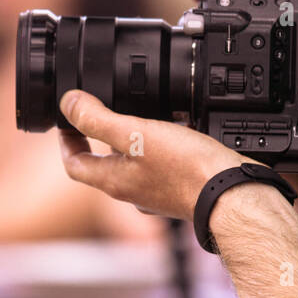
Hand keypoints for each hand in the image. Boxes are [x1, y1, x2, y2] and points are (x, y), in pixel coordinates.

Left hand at [56, 89, 246, 220]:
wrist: (230, 194)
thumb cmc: (186, 169)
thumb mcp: (135, 133)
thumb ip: (98, 119)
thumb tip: (68, 103)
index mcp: (113, 180)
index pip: (74, 164)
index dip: (66, 140)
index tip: (68, 121)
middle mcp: (131, 190)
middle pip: (102, 164)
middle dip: (98, 137)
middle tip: (101, 111)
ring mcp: (156, 192)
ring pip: (132, 164)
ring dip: (130, 139)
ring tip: (139, 113)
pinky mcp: (178, 188)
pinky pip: (158, 165)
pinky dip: (157, 146)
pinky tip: (174, 130)